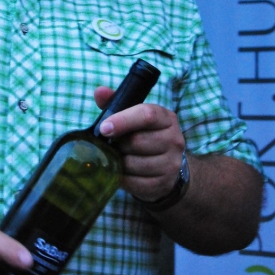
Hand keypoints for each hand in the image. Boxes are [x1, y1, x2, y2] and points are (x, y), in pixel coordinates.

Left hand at [94, 86, 184, 202]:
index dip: (122, 121)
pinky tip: (122, 172)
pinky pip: (135, 182)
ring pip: (133, 163)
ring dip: (119, 162)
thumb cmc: (143, 135)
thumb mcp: (132, 116)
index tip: (104, 128)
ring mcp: (172, 163)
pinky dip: (123, 178)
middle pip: (137, 141)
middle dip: (118, 144)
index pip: (147, 115)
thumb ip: (115, 102)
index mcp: (166, 118)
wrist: (165, 165)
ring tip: (119, 158)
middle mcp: (174, 139)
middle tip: (113, 145)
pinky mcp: (165, 183)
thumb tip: (99, 91)